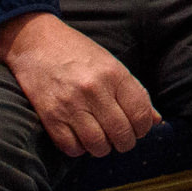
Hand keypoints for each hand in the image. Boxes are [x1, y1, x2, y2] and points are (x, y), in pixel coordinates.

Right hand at [0, 12, 161, 156]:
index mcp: (114, 74)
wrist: (35, 41)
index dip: (144, 128)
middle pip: (121, 133)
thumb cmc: (77, 52)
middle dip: (125, 142)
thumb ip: (134, 92)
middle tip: (120, 139)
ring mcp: (71, 104)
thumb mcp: (111, 63)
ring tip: (100, 140)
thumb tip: (156, 121)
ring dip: (102, 148)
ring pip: (98, 145)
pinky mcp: (50, 116)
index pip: (141, 114)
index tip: (139, 130)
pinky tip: (79, 138)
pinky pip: (71, 147)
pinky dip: (78, 149)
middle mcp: (94, 89)